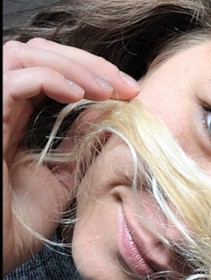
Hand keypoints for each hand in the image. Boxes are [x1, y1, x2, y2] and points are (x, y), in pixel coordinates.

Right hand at [3, 38, 139, 274]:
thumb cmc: (13, 227)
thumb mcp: (58, 181)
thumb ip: (76, 147)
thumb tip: (102, 113)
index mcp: (12, 119)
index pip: (47, 72)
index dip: (89, 73)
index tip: (129, 93)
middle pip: (36, 53)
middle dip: (88, 62)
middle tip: (126, 86)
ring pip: (23, 54)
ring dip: (73, 65)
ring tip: (107, 89)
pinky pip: (13, 77)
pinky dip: (50, 77)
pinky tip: (78, 95)